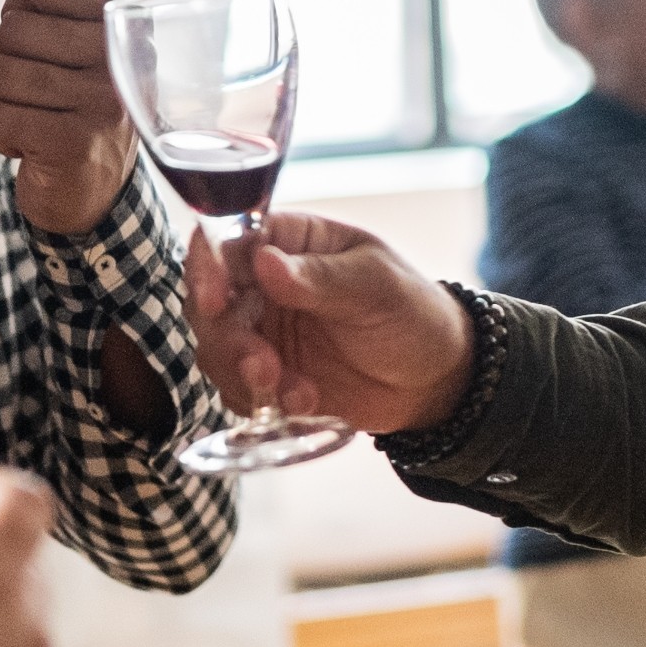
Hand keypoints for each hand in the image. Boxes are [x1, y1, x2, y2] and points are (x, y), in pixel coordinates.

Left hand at [0, 0, 137, 234]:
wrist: (92, 192)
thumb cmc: (71, 101)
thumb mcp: (59, 36)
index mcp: (118, 22)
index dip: (20, 14)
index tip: (45, 48)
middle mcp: (119, 58)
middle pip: (13, 29)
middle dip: (6, 63)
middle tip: (39, 94)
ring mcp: (102, 102)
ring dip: (1, 102)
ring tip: (37, 119)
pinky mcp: (74, 143)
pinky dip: (0, 135)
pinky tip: (32, 147)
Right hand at [185, 211, 474, 433]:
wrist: (438, 381)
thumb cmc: (412, 311)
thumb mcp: (377, 285)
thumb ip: (321, 278)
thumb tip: (263, 262)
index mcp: (284, 243)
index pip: (224, 242)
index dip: (207, 267)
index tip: (213, 300)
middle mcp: (260, 285)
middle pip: (208, 302)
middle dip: (227, 339)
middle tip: (263, 366)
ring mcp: (260, 333)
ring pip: (216, 350)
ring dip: (243, 376)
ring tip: (293, 392)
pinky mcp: (266, 377)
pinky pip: (238, 391)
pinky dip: (261, 404)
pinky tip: (306, 404)